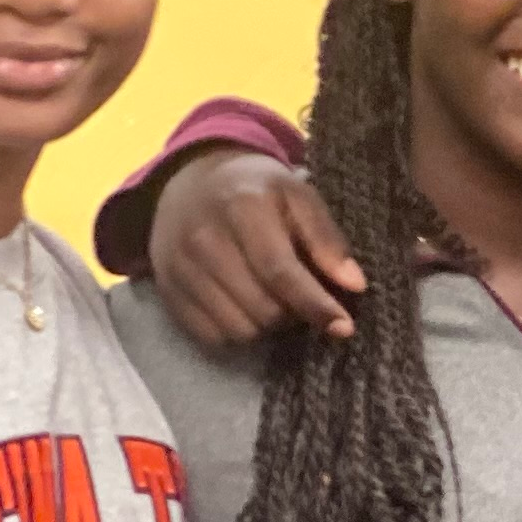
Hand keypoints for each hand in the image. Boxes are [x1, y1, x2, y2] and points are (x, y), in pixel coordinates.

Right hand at [152, 148, 366, 348]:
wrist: (189, 185)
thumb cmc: (256, 192)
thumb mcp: (298, 197)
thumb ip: (326, 238)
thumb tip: (355, 285)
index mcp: (242, 209)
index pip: (279, 271)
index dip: (314, 305)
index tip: (344, 327)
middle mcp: (203, 240)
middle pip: (262, 308)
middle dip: (294, 315)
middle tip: (303, 301)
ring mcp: (179, 268)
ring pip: (238, 329)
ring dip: (266, 327)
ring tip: (273, 302)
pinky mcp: (166, 291)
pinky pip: (211, 337)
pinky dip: (236, 333)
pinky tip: (245, 309)